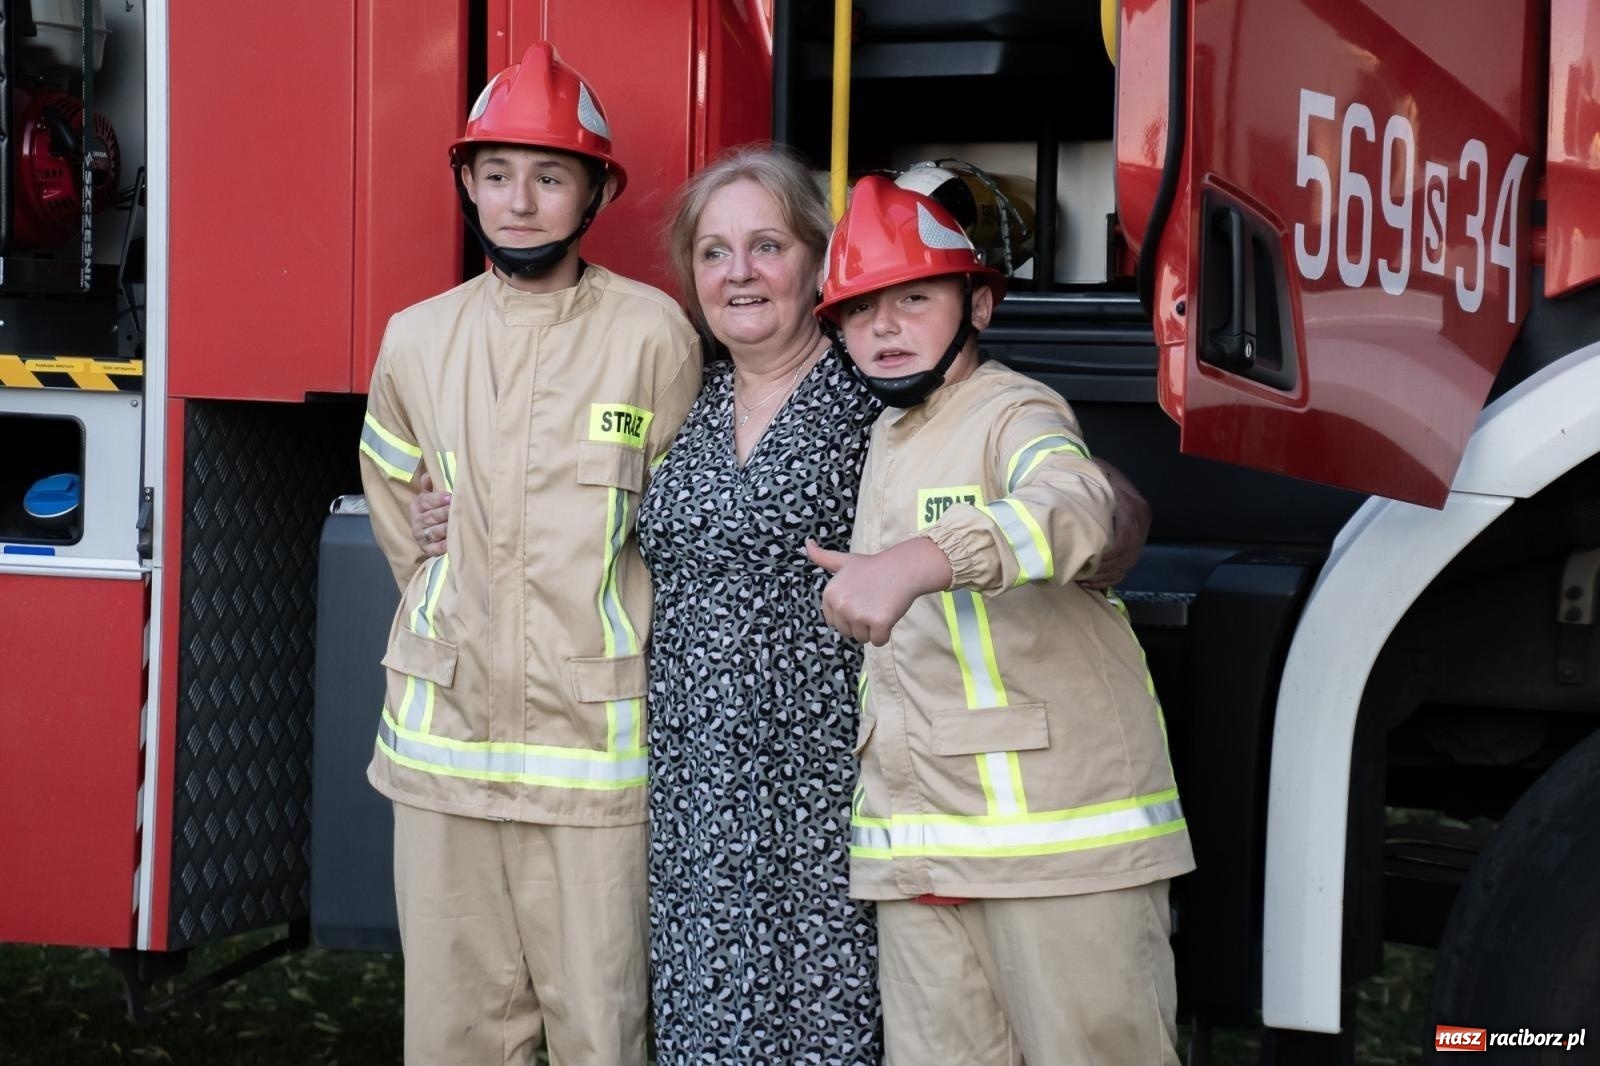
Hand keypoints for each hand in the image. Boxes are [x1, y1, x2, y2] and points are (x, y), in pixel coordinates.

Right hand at [410, 472, 451, 556]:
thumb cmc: (432, 510)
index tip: (450, 497)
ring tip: (456, 525)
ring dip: (445, 529)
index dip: (438, 499)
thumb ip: (429, 486)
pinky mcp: (426, 549)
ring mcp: (421, 536)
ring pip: (434, 532)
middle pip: (431, 517)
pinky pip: (433, 549)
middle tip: (456, 510)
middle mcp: (417, 521)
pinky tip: (450, 543)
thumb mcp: (428, 496)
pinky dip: (441, 547)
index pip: (426, 501)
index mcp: (417, 506)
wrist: (425, 532)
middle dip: (444, 513)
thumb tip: (428, 475)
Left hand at [805, 537, 952, 645]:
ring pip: (862, 638)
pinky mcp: (878, 623)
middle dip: (860, 622)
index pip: (833, 622)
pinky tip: (889, 614)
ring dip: (872, 628)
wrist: (902, 568)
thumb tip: (806, 542)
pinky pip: (879, 641)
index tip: (859, 598)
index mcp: (829, 594)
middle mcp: (841, 605)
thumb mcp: (844, 561)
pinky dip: (885, 633)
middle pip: (847, 632)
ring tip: (880, 606)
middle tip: (872, 602)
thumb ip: (822, 557)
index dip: (848, 613)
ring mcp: (859, 615)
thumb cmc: (873, 567)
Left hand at [1079, 459, 1149, 589]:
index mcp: (1134, 508)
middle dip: (1102, 569)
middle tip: (1079, 574)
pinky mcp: (1132, 544)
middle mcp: (1141, 523)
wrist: (1101, 472)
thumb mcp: (1093, 481)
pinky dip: (1107, 579)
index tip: (1085, 560)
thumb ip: (1091, 496)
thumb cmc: (1093, 476)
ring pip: (1126, 565)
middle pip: (1126, 556)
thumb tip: (1077, 513)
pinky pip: (1124, 569)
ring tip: (1081, 579)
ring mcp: (1139, 535)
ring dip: (1103, 576)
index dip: (1106, 554)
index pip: (1124, 540)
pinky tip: (1089, 582)